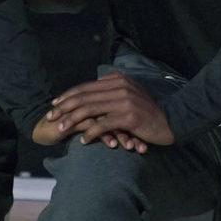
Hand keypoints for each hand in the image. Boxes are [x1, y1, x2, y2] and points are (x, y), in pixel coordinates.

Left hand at [42, 70, 174, 150]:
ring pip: (90, 110)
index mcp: (117, 79)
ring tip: (61, 129)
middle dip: (64, 108)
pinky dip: (91, 133)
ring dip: (72, 120)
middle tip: (50, 118)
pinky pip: (103, 124)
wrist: (170, 120)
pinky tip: (83, 140)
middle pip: (84, 96)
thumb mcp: (129, 94)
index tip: (54, 106)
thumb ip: (111, 90)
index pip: (85, 87)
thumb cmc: (146, 111)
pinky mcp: (128, 116)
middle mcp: (119, 87)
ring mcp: (124, 101)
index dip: (67, 96)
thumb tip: (91, 91)